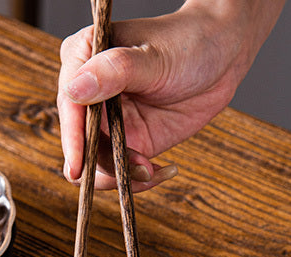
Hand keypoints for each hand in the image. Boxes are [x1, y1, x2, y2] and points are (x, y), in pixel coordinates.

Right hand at [56, 0, 284, 190]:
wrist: (220, 57)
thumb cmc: (187, 42)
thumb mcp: (153, 56)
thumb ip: (114, 71)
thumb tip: (74, 89)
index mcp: (82, 59)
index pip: (69, 105)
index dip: (72, 139)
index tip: (79, 166)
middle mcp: (88, 94)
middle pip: (78, 143)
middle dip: (105, 163)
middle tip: (141, 167)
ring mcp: (107, 122)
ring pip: (96, 165)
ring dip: (122, 176)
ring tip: (153, 170)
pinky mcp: (127, 142)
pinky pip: (120, 173)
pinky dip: (139, 181)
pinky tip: (164, 171)